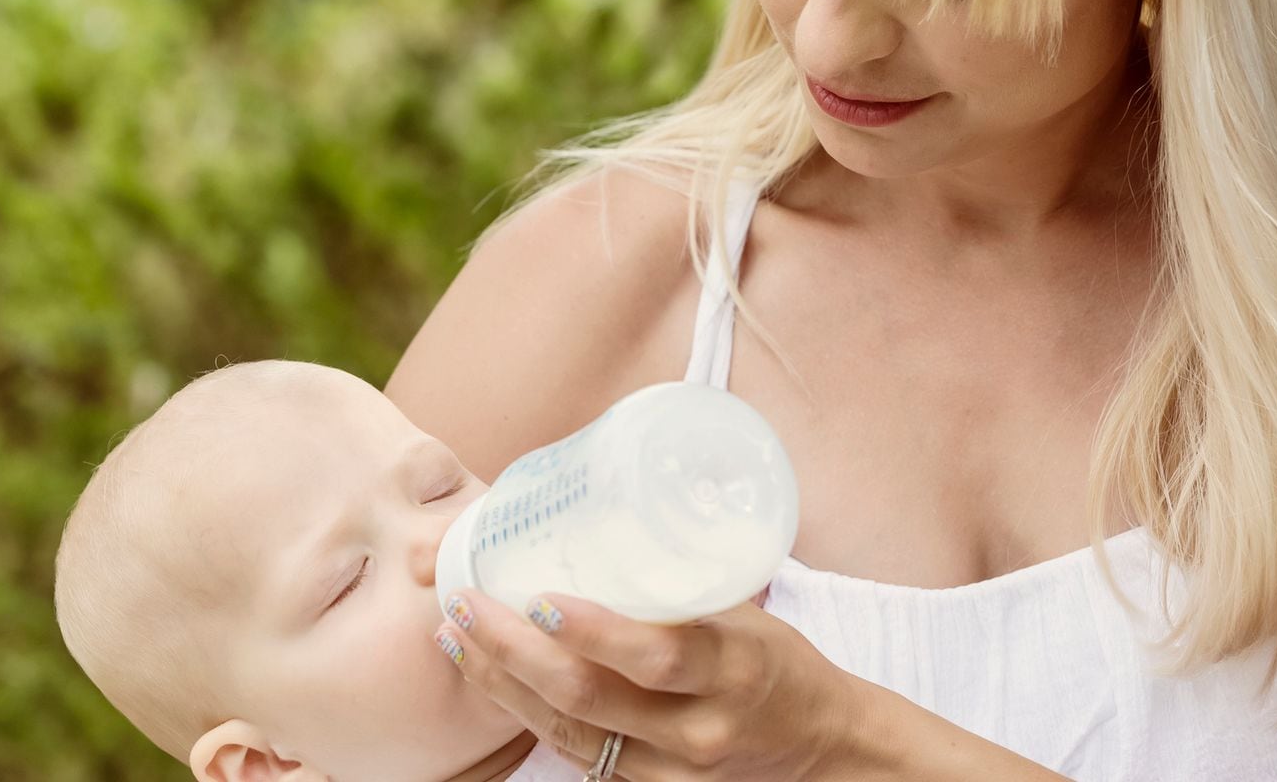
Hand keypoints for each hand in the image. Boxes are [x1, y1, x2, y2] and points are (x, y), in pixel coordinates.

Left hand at [433, 586, 861, 780]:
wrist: (820, 750)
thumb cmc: (776, 663)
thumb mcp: (744, 618)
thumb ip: (678, 590)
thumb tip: (598, 520)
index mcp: (734, 670)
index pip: (658, 655)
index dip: (593, 630)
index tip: (537, 597)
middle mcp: (699, 730)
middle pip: (589, 698)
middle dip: (513, 652)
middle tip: (464, 605)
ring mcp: (670, 772)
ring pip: (568, 733)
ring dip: (501, 684)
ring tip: (456, 638)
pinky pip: (575, 755)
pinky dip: (525, 714)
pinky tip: (491, 679)